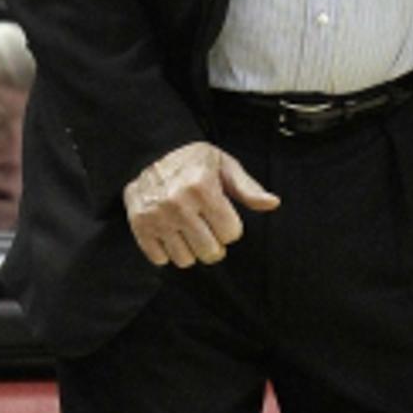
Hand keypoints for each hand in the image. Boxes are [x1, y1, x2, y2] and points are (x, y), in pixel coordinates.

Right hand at [123, 141, 279, 266]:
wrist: (151, 152)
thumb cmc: (194, 161)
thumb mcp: (225, 167)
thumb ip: (248, 188)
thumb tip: (272, 203)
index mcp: (202, 188)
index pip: (231, 233)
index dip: (230, 227)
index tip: (222, 216)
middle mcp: (178, 204)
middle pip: (210, 252)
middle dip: (214, 244)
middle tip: (207, 228)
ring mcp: (157, 217)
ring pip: (185, 260)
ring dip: (191, 250)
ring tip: (188, 231)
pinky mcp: (139, 226)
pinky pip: (160, 259)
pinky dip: (167, 251)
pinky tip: (170, 233)